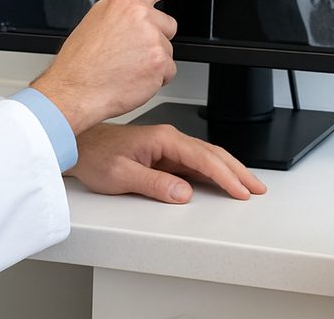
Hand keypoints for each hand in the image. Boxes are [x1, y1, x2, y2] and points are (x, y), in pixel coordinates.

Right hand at [32, 0, 217, 133]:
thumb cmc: (81, 62)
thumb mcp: (97, 22)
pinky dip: (153, 80)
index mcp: (124, 2)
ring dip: (152, 63)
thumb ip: (124, 14)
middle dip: (155, 40)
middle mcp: (141, 16)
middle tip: (127, 54)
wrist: (73, 90)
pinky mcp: (160, 63)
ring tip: (124, 68)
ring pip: (167, 51)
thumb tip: (140, 17)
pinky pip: (168, 72)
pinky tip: (132, 79)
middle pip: (168, 26)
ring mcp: (152, 39)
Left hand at [68, 122, 266, 203]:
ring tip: (247, 185)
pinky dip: (213, 171)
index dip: (225, 176)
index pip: (202, 158)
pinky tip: (222, 180)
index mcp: (162, 139)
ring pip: (206, 157)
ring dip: (228, 170)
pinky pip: (194, 162)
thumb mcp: (121, 175)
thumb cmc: (94, 156)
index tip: (240, 191)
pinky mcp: (162, 154)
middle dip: (237, 171)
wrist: (76, 145)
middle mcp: (167, 139)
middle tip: (256, 188)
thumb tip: (183, 193)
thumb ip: (153, 185)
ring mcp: (166, 146)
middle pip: (211, 154)